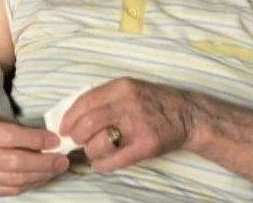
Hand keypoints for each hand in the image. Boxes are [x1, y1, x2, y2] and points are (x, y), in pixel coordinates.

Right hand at [0, 117, 68, 195]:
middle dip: (44, 162)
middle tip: (63, 160)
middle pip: (16, 162)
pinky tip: (41, 177)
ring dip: (41, 175)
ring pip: (15, 179)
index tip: (55, 140)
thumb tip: (47, 138)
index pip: (11, 137)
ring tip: (57, 169)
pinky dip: (30, 184)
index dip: (36, 140)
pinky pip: (10, 190)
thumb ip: (13, 128)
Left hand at [58, 78, 201, 171]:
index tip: (63, 128)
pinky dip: (102, 165)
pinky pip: (115, 160)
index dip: (69, 117)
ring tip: (93, 152)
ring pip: (99, 143)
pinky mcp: (146, 145)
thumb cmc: (154, 102)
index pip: (84, 101)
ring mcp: (138, 125)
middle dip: (76, 136)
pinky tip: (101, 164)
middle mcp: (128, 104)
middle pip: (88, 123)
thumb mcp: (130, 88)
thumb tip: (73, 114)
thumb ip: (105, 97)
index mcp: (121, 87)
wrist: (188, 115)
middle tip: (76, 141)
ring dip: (90, 152)